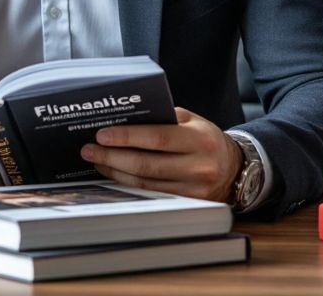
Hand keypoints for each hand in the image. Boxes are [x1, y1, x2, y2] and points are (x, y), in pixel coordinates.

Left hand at [80, 107, 240, 202]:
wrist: (233, 168)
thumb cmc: (204, 138)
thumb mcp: (191, 121)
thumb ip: (162, 118)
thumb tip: (122, 120)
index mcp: (199, 139)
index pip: (157, 138)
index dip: (126, 137)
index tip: (101, 134)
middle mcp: (198, 166)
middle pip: (146, 165)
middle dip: (112, 156)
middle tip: (89, 149)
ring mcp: (194, 190)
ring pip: (145, 183)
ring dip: (115, 172)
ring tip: (96, 161)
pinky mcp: (187, 204)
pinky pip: (151, 194)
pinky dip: (128, 185)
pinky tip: (114, 174)